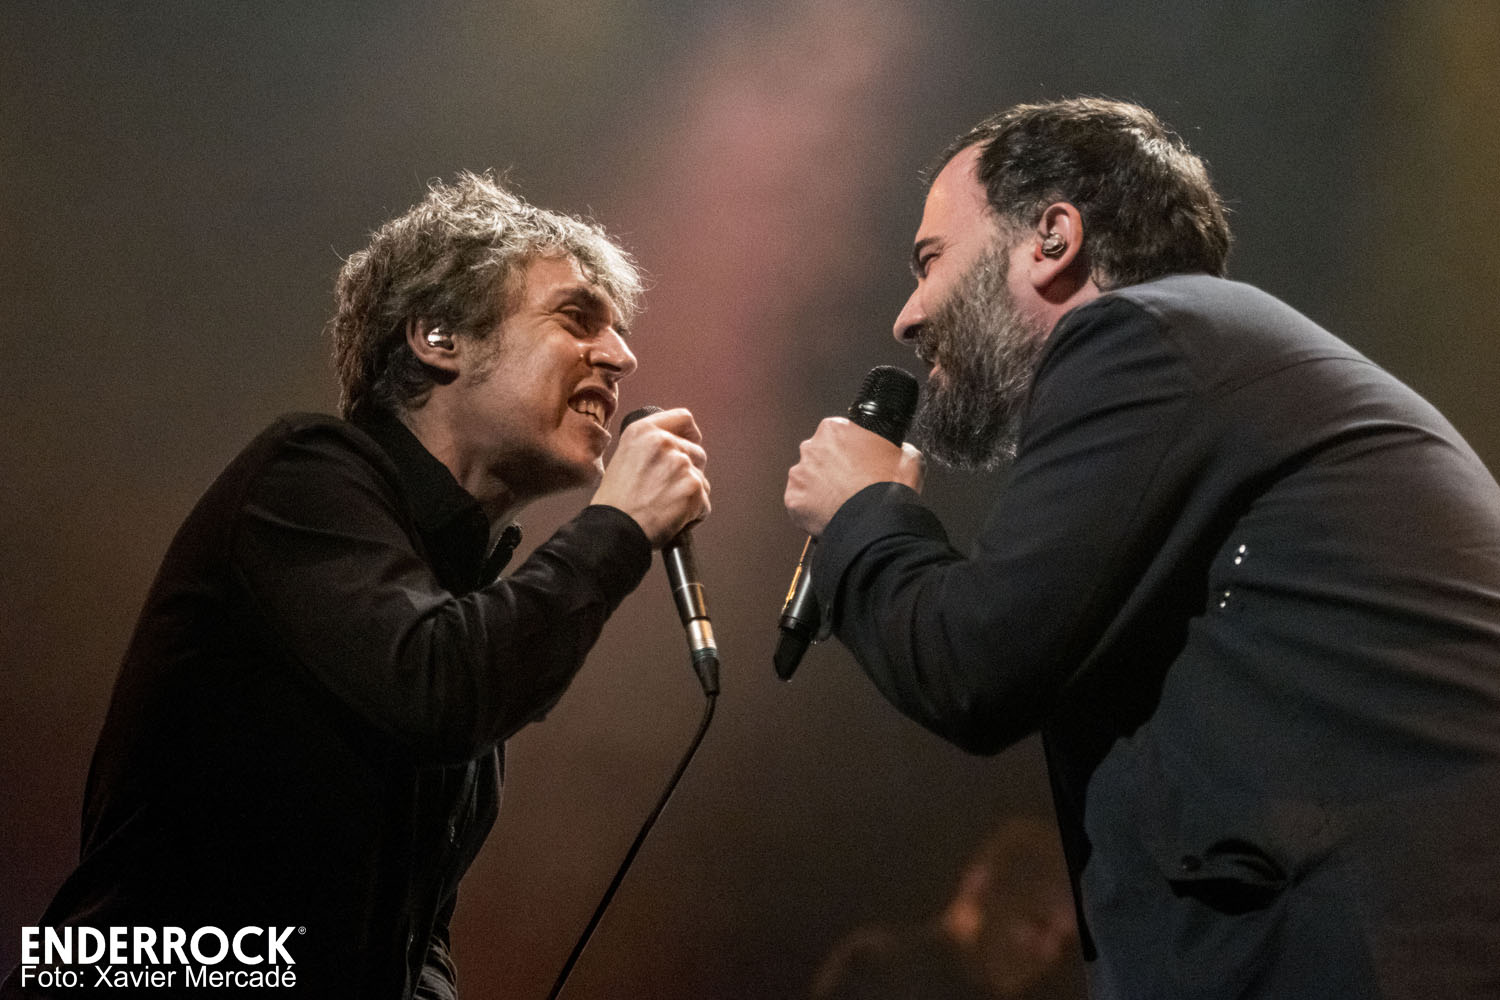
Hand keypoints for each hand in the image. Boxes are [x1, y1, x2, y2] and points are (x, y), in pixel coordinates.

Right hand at [592, 407, 710, 547]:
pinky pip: (704, 503)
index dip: (690, 434)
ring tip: (666, 508)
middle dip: (689, 472)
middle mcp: (663, 442)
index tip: (690, 445)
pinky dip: (693, 515)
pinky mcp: (693, 486)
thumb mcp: (624, 458)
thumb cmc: (615, 503)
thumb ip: (650, 449)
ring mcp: (681, 463)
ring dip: (691, 495)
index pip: (684, 418)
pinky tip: (672, 520)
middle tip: (668, 492)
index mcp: (643, 431)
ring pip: (702, 479)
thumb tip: (675, 451)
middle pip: (697, 452)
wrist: (615, 530)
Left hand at [784, 417, 923, 536]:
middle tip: (850, 484)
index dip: (849, 450)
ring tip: (841, 502)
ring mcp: (799, 474)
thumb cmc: (889, 490)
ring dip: (820, 488)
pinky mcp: (793, 500)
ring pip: (808, 479)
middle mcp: (811, 448)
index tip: (856, 461)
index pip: (837, 434)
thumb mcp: (909, 458)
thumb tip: (901, 452)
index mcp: (834, 429)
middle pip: (819, 455)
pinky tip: (830, 513)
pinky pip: (801, 503)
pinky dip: (812, 508)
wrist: (876, 525)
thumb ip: (898, 448)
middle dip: (831, 468)